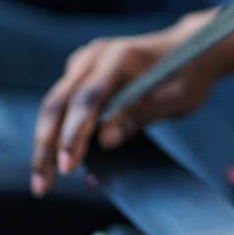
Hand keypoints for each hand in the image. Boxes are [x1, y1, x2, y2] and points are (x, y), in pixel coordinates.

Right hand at [29, 8, 218, 195]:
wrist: (190, 49)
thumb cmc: (186, 74)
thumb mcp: (175, 98)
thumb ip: (139, 115)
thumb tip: (104, 140)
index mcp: (118, 58)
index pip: (86, 98)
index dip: (73, 134)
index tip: (67, 166)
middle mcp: (94, 56)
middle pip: (58, 103)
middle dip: (46, 146)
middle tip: (43, 185)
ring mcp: (85, 64)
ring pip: (54, 106)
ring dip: (46, 144)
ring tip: (42, 181)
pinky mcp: (82, 75)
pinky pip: (64, 106)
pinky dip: (58, 135)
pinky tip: (59, 162)